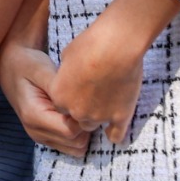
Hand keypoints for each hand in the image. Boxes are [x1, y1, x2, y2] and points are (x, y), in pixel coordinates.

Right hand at [0, 42, 90, 156]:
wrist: (12, 66)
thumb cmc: (28, 64)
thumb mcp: (42, 70)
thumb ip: (60, 89)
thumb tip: (80, 104)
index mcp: (33, 116)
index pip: (70, 131)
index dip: (84, 118)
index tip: (88, 99)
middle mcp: (36, 131)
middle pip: (76, 142)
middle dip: (86, 125)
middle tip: (86, 102)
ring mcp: (41, 137)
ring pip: (76, 147)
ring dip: (84, 131)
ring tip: (80, 107)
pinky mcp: (47, 137)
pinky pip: (71, 145)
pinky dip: (79, 134)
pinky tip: (76, 114)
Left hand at [51, 12, 153, 145]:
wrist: (116, 46)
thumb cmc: (89, 44)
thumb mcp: (67, 55)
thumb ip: (66, 73)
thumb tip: (69, 76)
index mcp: (59, 96)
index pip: (60, 105)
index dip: (69, 97)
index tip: (77, 89)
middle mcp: (76, 111)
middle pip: (75, 118)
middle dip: (81, 109)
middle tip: (92, 94)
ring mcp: (98, 116)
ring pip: (92, 126)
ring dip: (96, 117)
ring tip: (104, 104)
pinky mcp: (120, 116)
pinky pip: (116, 136)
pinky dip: (114, 134)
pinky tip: (115, 129)